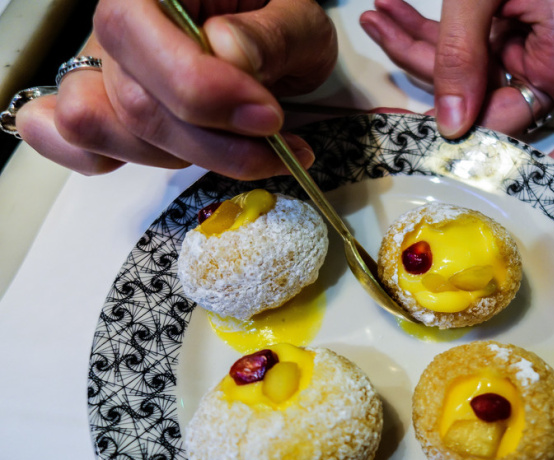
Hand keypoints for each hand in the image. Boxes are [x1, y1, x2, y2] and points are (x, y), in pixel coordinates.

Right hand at [13, 0, 336, 179]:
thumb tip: (229, 52)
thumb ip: (271, 35)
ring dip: (181, 157)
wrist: (277, 41)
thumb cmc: (280, 24)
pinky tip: (175, 158)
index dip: (199, 91)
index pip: (132, 32)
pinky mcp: (104, 110)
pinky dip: (112, 160)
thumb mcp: (299, 20)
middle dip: (212, 142)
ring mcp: (102, 69)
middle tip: (274, 141)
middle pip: (129, 100)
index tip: (266, 118)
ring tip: (243, 147)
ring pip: (100, 130)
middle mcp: (116, 24)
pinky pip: (69, 142)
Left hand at [360, 0, 553, 179]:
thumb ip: (461, 51)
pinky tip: (385, 13)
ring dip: (418, 57)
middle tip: (401, 86)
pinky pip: (455, 53)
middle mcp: (550, 58)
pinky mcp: (492, 32)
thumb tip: (448, 127)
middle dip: (447, 101)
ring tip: (377, 18)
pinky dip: (418, 36)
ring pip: (467, 85)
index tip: (509, 189)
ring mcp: (519, 47)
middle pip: (503, 117)